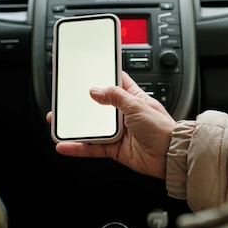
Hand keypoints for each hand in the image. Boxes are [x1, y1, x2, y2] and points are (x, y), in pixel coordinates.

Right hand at [46, 71, 175, 178]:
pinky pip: (92, 147)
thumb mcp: (137, 105)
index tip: (86, 71)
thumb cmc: (162, 128)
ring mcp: (118, 132)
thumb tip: (95, 90)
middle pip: (97, 106)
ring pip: (91, 128)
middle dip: (81, 104)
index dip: (102, 76)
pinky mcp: (114, 149)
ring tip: (56, 121)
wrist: (170, 156)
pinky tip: (65, 145)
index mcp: (133, 98)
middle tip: (64, 99)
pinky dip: (78, 147)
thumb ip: (115, 96)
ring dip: (74, 126)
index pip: (115, 82)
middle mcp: (124, 114)